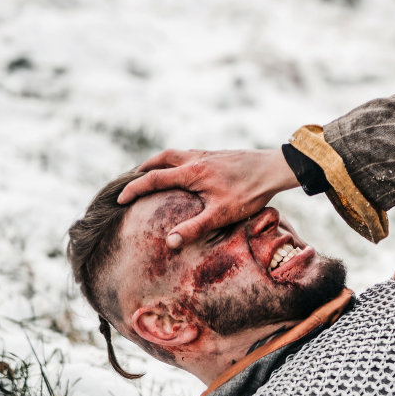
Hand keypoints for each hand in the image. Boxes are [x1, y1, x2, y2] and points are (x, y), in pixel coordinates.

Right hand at [118, 148, 299, 247]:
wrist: (275, 168)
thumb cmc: (250, 192)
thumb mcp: (221, 215)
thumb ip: (194, 228)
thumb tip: (170, 242)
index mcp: (192, 173)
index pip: (153, 179)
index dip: (133, 189)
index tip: (119, 199)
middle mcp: (196, 158)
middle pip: (160, 159)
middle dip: (143, 169)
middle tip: (131, 180)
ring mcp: (208, 154)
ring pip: (175, 153)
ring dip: (160, 162)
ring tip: (153, 172)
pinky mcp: (220, 154)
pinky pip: (190, 154)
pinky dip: (178, 160)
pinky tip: (186, 170)